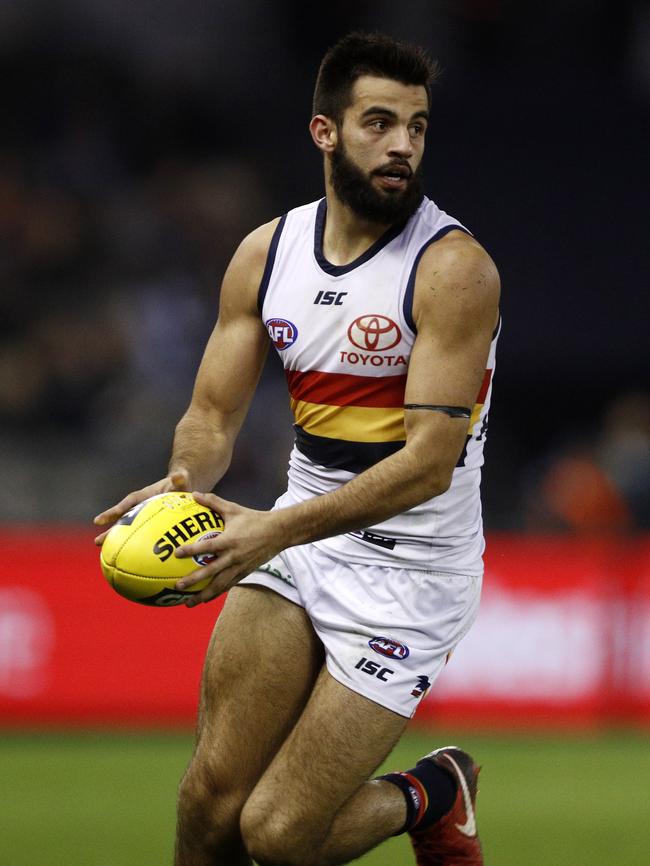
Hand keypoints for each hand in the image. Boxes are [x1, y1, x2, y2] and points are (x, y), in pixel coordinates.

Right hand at [93, 470, 190, 545]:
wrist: (183, 485)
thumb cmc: (181, 482)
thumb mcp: (181, 480)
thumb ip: (179, 479)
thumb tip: (178, 476)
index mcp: (144, 495)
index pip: (128, 503)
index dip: (115, 511)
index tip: (100, 520)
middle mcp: (140, 506)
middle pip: (122, 519)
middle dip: (110, 530)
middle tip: (97, 541)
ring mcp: (143, 516)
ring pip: (128, 529)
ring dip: (117, 539)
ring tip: (104, 551)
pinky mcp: (150, 524)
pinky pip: (141, 534)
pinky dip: (135, 544)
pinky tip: (129, 558)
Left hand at [172, 491, 282, 606]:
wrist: (278, 532)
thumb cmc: (254, 519)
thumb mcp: (233, 509)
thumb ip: (214, 502)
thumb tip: (195, 494)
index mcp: (229, 540)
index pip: (207, 546)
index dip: (191, 549)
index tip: (176, 553)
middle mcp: (233, 556)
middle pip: (211, 572)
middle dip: (194, 581)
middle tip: (177, 586)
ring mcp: (240, 567)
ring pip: (220, 585)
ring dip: (204, 595)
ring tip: (189, 603)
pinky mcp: (245, 572)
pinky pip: (228, 585)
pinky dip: (217, 593)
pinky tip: (206, 599)